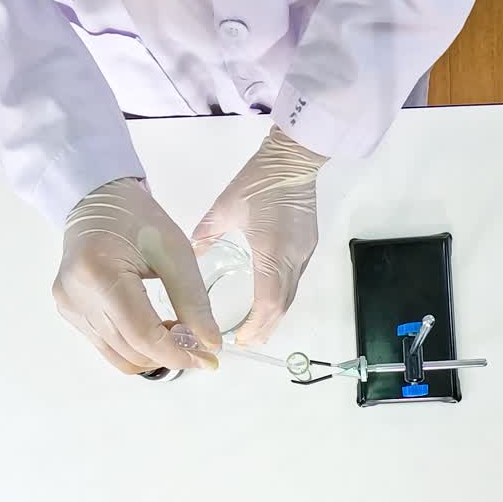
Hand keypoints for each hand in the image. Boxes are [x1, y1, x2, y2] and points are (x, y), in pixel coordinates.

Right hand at [53, 178, 221, 373]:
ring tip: (178, 332)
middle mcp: (76, 295)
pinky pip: (108, 347)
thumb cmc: (134, 217)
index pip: (142, 334)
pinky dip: (137, 347)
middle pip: (131, 349)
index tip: (207, 358)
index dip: (177, 353)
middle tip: (201, 345)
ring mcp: (69, 307)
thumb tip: (209, 343)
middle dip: (171, 355)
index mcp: (99, 274)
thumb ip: (193, 300)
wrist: (96, 201)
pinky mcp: (70, 312)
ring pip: (119, 356)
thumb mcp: (175, 251)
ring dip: (154, 355)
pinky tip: (156, 328)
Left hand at [193, 125, 327, 344]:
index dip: (256, 325)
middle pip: (283, 305)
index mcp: (272, 251)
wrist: (294, 158)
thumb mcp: (225, 206)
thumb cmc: (260, 179)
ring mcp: (303, 252)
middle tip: (247, 343)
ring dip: (275, 315)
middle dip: (265, 328)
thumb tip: (194, 250)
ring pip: (291, 295)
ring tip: (257, 329)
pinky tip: (269, 301)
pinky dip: (281, 297)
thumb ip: (207, 232)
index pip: (269, 301)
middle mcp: (292, 257)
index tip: (241, 339)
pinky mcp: (307, 245)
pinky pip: (295, 280)